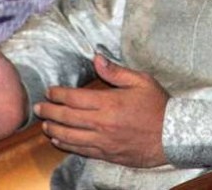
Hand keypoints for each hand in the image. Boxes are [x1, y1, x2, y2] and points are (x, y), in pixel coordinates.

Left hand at [35, 54, 168, 167]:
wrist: (173, 135)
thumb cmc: (158, 105)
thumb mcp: (141, 81)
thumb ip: (116, 71)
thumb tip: (97, 58)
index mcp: (109, 103)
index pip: (74, 98)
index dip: (59, 94)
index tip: (50, 91)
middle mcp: (102, 123)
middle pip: (67, 117)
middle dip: (49, 111)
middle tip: (38, 108)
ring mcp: (104, 141)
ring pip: (71, 136)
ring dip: (54, 129)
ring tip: (44, 125)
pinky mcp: (108, 154)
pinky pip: (82, 150)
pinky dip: (67, 145)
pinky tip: (59, 141)